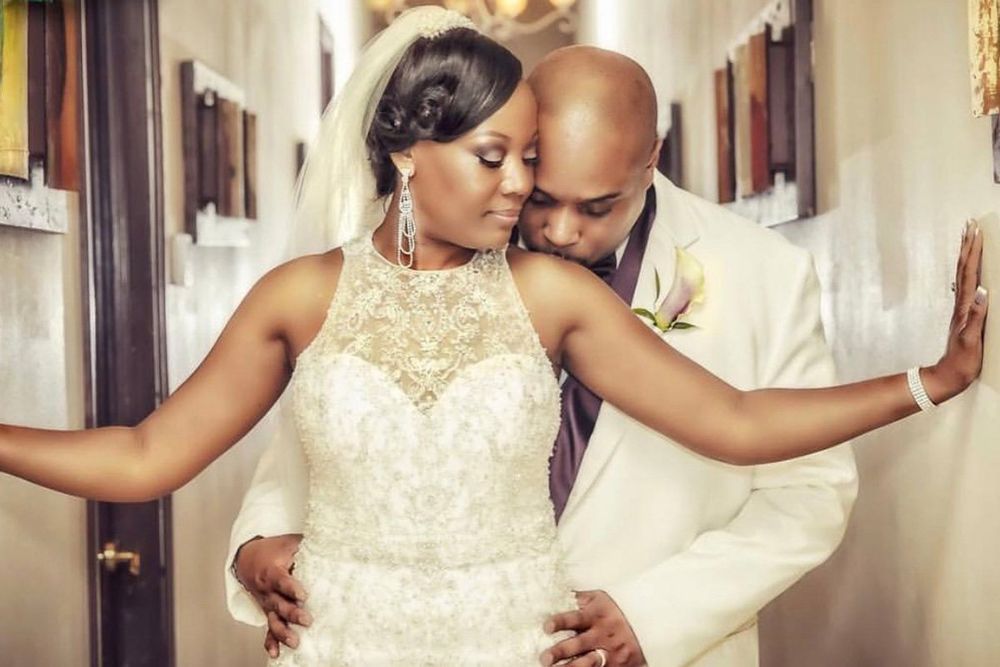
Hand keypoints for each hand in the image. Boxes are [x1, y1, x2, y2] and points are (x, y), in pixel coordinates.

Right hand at [233, 533, 308, 657]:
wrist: (248, 559)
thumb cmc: (274, 550)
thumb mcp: (289, 543)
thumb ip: (308, 545)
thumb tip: (333, 544)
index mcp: (272, 572)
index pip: (281, 581)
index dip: (291, 587)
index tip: (303, 595)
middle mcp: (268, 591)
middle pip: (279, 604)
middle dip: (292, 613)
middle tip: (307, 620)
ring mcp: (267, 604)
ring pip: (273, 620)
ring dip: (282, 632)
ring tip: (294, 642)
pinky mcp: (268, 612)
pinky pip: (267, 629)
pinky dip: (270, 642)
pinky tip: (275, 653)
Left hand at [540, 590, 645, 666]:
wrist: (648, 622)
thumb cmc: (617, 608)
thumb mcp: (599, 599)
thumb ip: (579, 599)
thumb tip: (556, 593)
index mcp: (595, 615)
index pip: (575, 618)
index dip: (560, 622)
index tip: (546, 627)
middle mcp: (602, 635)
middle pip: (578, 644)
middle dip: (560, 652)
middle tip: (544, 658)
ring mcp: (610, 652)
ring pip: (588, 664)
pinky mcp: (618, 666)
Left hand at [924, 220, 988, 402]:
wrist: (948, 375)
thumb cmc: (962, 361)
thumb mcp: (971, 340)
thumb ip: (977, 317)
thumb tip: (984, 291)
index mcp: (965, 307)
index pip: (970, 273)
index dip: (973, 252)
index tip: (976, 232)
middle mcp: (962, 304)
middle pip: (964, 268)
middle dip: (968, 245)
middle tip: (970, 225)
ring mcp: (962, 308)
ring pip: (964, 275)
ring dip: (966, 255)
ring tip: (969, 238)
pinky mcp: (964, 315)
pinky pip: (967, 286)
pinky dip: (969, 271)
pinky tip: (971, 268)